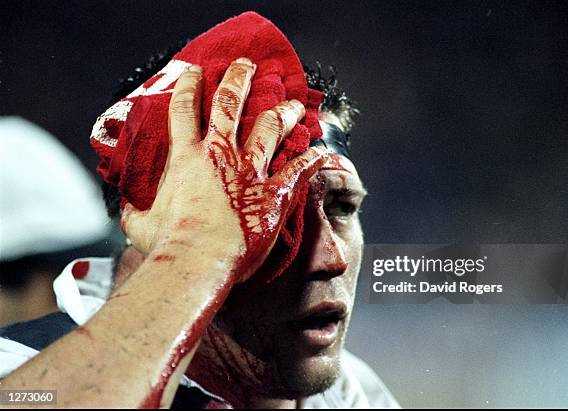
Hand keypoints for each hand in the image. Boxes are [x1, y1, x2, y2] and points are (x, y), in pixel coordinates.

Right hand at [121, 58, 326, 282]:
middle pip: (229, 105)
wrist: (198, 261)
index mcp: (185, 158)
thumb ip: (133, 210)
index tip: (194, 71)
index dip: (188, 86)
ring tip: (293, 103)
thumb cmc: (168, 244)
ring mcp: (250, 172)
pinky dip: (311, 159)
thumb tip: (124, 208)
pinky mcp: (274, 194)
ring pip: (270, 129)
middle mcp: (219, 156)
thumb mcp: (138, 224)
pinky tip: (321, 151)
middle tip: (248, 65)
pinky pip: (299, 170)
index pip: (183, 110)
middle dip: (239, 80)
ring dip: (283, 112)